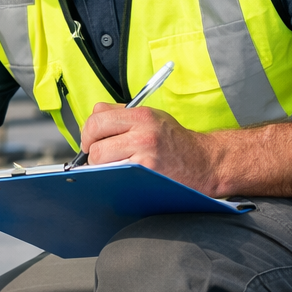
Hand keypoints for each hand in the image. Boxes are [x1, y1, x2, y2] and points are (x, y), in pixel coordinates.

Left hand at [79, 103, 221, 194]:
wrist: (204, 163)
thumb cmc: (175, 141)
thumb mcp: (151, 117)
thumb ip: (121, 114)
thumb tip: (93, 119)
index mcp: (141, 116)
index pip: (97, 119)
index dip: (88, 133)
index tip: (90, 141)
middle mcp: (143, 134)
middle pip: (95, 145)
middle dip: (92, 153)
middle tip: (100, 156)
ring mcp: (145, 156)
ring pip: (101, 163)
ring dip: (102, 167)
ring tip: (116, 166)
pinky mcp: (146, 176)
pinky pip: (114, 176)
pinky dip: (114, 177)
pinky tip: (125, 176)